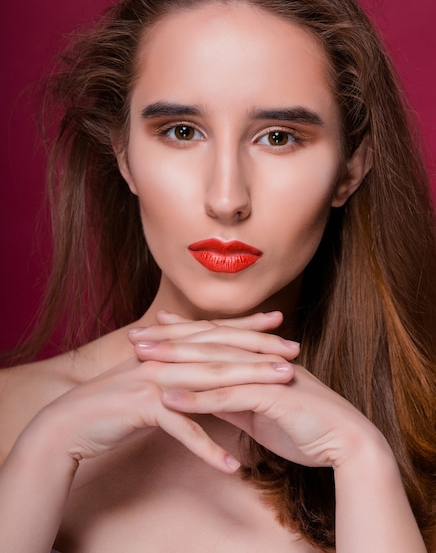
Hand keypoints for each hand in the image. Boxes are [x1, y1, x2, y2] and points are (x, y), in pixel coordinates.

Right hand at [28, 312, 297, 472]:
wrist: (71, 420)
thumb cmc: (114, 401)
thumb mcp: (150, 376)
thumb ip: (176, 367)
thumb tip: (202, 365)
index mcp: (169, 349)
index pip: (215, 333)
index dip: (247, 326)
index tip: (279, 322)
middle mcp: (165, 357)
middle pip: (220, 352)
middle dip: (260, 351)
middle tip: (294, 353)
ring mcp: (155, 380)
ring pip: (210, 382)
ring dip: (249, 386)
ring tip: (283, 389)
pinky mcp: (144, 408)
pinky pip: (182, 429)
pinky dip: (206, 447)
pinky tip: (231, 465)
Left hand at [130, 311, 384, 469]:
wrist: (346, 441)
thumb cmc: (307, 426)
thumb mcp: (263, 411)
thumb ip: (236, 400)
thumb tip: (209, 398)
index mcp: (258, 358)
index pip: (215, 339)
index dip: (184, 331)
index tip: (156, 325)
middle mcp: (259, 359)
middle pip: (208, 344)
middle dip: (169, 339)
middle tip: (136, 335)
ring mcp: (265, 375)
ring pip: (213, 365)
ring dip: (175, 362)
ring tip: (142, 359)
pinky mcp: (270, 398)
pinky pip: (227, 397)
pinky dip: (196, 398)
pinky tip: (168, 399)